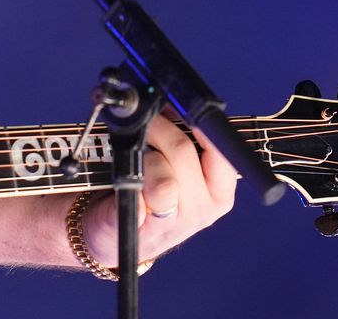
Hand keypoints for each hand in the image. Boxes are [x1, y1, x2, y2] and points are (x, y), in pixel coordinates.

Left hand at [82, 118, 236, 267]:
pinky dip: (125, 186)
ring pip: (161, 176)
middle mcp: (202, 209)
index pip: (222, 151)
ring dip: (139, 159)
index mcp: (219, 192)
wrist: (115, 236)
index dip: (196, 124)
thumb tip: (167, 102)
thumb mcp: (177, 169)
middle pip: (182, 151)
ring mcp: (173, 224)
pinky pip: (134, 199)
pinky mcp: (140, 231)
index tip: (176, 109)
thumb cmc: (150, 194)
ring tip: (132, 161)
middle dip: (155, 128)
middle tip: (140, 123)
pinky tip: (122, 187)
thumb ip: (180, 138)